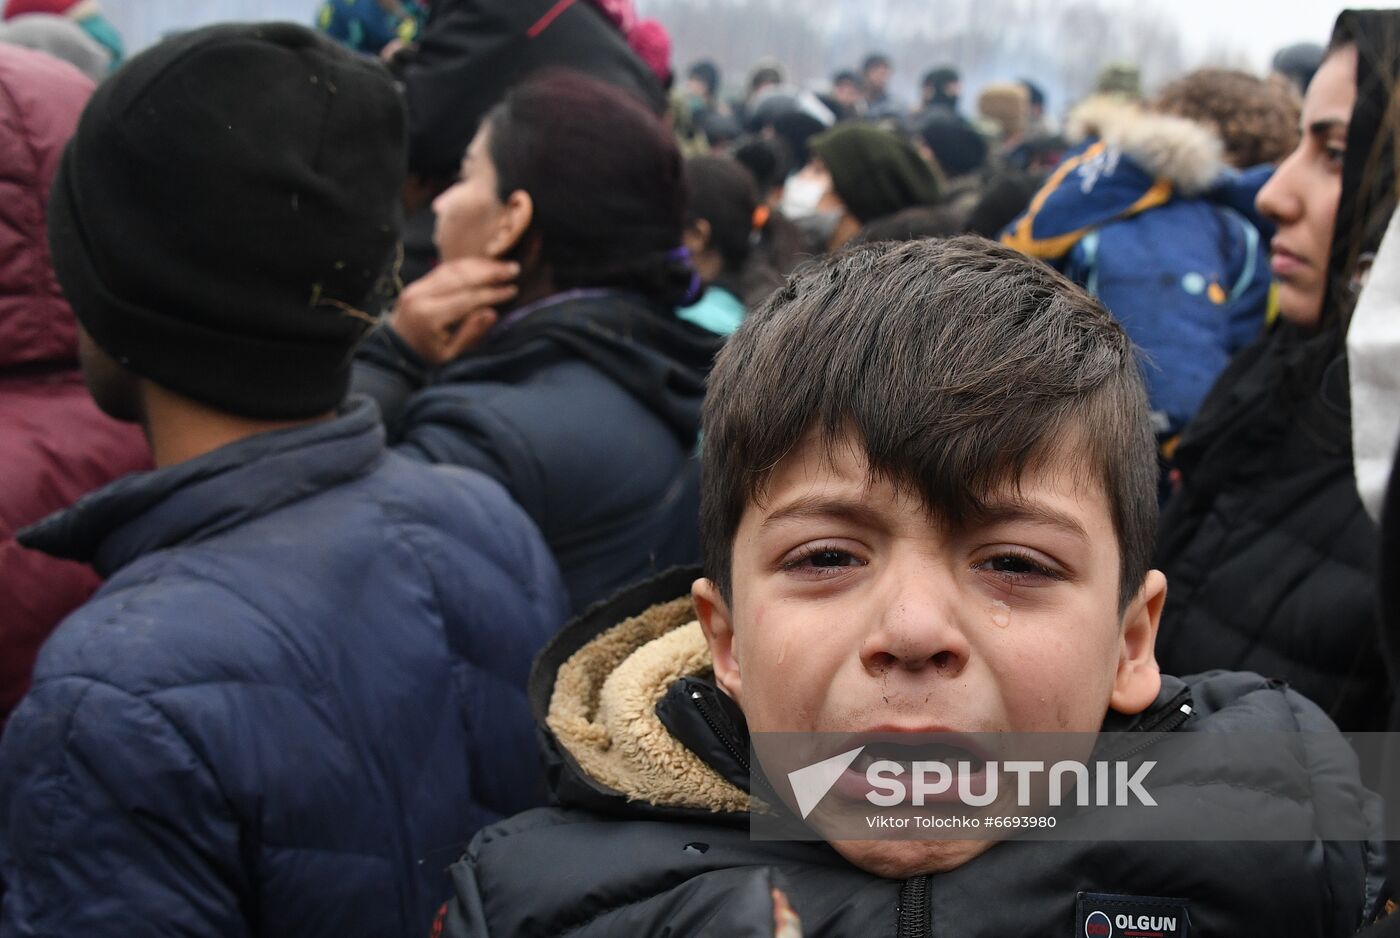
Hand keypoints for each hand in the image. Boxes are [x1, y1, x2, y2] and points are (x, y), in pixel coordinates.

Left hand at [389, 258, 518, 364]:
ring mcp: (416, 287)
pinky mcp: (417, 283)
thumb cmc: (426, 357)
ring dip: (479, 265)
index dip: (492, 293)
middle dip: (489, 272)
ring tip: (502, 265)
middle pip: (460, 277)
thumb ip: (470, 334)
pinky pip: (443, 269)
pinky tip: (482, 265)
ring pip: (452, 269)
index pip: (467, 298)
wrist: (394, 351)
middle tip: (513, 269)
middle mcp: (421, 297)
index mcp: (430, 317)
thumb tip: (492, 312)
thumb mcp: (450, 355)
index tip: (512, 290)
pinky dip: (464, 266)